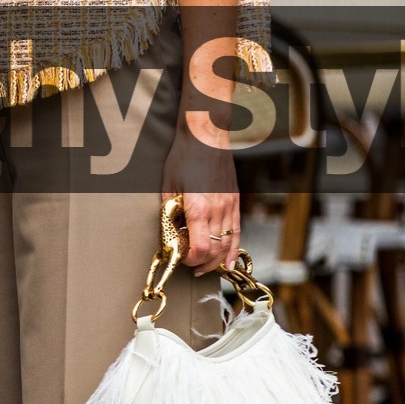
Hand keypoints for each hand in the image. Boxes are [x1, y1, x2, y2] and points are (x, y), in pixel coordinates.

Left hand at [163, 131, 240, 274]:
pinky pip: (237, 232)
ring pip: (228, 245)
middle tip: (190, 266)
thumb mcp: (167, 185)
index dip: (191, 259)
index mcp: (199, 207)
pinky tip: (229, 263)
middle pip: (215, 251)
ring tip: (205, 268)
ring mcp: (229, 206)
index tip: (181, 258)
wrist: (206, 135)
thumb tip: (169, 232)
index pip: (200, 248)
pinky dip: (233, 250)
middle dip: (202, 264)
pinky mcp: (234, 201)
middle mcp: (218, 210)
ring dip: (216, 261)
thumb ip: (169, 211)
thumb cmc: (184, 157)